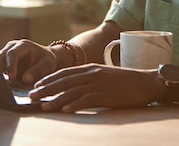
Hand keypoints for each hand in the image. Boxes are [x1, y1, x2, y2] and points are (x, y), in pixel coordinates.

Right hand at [0, 39, 57, 83]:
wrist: (43, 60)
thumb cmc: (46, 61)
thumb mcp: (48, 64)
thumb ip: (38, 70)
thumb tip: (25, 79)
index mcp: (23, 45)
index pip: (13, 54)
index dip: (10, 66)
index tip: (11, 78)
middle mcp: (11, 47)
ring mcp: (4, 53)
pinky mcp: (1, 61)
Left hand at [29, 65, 164, 111]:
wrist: (148, 82)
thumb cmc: (128, 81)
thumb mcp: (106, 76)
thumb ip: (91, 79)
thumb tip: (76, 88)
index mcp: (92, 68)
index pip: (66, 72)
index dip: (50, 79)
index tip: (36, 85)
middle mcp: (93, 74)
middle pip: (64, 81)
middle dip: (46, 88)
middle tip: (31, 96)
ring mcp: (99, 84)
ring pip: (72, 91)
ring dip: (55, 99)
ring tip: (43, 105)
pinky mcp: (107, 95)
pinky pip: (87, 100)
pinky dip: (75, 104)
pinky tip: (65, 109)